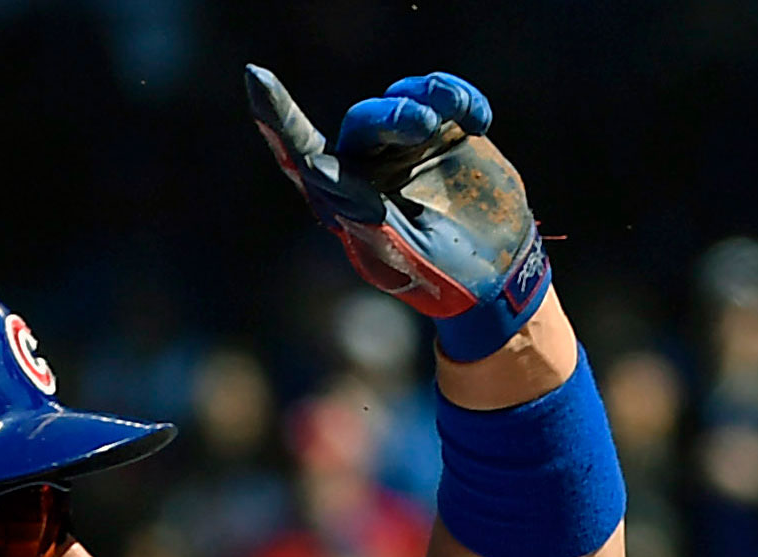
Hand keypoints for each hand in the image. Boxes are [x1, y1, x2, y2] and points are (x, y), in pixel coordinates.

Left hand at [244, 66, 552, 360]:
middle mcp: (370, 164)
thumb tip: (321, 173)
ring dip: (424, 97)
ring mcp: (408, 144)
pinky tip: (479, 120)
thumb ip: (367, 220)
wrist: (500, 273)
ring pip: (401, 99)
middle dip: (390, 116)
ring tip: (446, 115)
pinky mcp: (446, 131)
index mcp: (345, 200)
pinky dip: (458, 97)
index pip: (302, 153)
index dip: (279, 117)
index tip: (257, 79)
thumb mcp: (407, 260)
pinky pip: (443, 96)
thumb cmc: (443, 277)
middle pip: (364, 121)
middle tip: (422, 124)